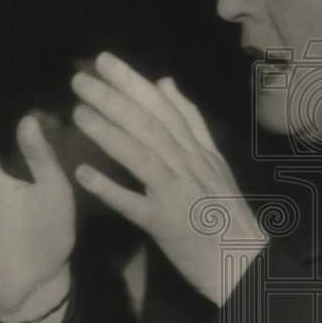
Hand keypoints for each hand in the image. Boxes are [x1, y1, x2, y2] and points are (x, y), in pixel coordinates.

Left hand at [71, 53, 265, 305]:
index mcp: (199, 150)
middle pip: (148, 124)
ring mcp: (177, 193)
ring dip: (108, 133)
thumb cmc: (226, 214)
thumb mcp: (214, 161)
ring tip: (78, 114)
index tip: (104, 61)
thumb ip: (191, 123)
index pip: (164, 108)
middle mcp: (189, 165)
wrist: (243, 260)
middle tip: (79, 79)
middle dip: (113, 98)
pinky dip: (109, 188)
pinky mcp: (165, 223)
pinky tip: (82, 174)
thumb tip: (166, 83)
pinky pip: (133, 204)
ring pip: (141, 155)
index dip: (134, 82)